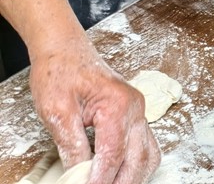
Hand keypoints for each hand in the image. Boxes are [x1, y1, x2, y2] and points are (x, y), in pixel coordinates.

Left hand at [29, 39, 158, 183]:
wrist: (65, 51)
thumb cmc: (60, 73)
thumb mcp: (57, 111)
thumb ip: (71, 145)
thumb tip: (77, 174)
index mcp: (117, 105)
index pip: (113, 154)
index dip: (101, 179)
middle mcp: (135, 108)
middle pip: (138, 158)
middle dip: (122, 182)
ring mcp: (139, 110)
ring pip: (149, 153)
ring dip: (135, 175)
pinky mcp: (135, 114)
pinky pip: (146, 144)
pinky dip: (138, 163)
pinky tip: (123, 173)